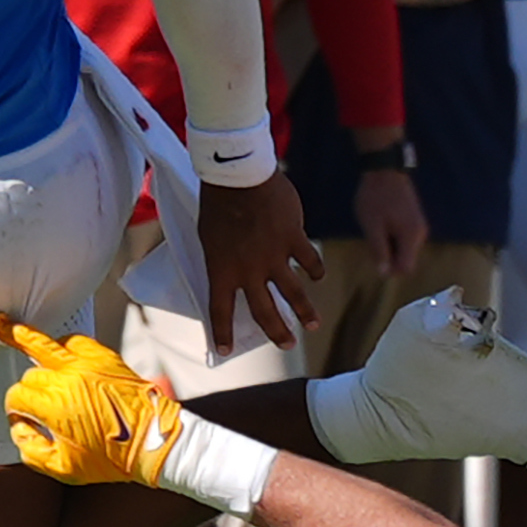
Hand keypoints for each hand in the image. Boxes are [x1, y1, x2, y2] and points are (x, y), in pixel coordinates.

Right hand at [0, 317, 185, 488]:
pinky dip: (64, 344)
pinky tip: (59, 348)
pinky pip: (77, 341)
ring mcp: (87, 364)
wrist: (154, 443)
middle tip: (33, 402)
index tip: (21, 418)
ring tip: (8, 327)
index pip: (17, 396)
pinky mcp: (106, 358)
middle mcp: (67, 379)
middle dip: (26, 389)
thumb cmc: (113, 458)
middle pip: (30, 374)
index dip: (14, 410)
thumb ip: (31, 450)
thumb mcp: (64, 468)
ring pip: (45, 343)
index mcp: (54, 406)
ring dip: (25, 337)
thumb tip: (20, 429)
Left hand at [197, 171, 322, 357]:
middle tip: (288, 345)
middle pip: (264, 311)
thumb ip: (221, 257)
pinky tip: (318, 275)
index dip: (222, 332)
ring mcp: (274, 256)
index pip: (220, 310)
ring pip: (294, 293)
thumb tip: (232, 267)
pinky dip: (315, 269)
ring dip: (305, 311)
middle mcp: (249, 270)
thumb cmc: (216, 202)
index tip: (225, 351)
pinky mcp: (294, 238)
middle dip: (277, 332)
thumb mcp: (208, 236)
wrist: (238, 176)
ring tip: (313, 325)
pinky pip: (309, 260)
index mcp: (222, 270)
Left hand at [352, 165, 428, 278]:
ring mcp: (419, 225)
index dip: (390, 269)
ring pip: (405, 248)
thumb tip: (384, 273)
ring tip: (376, 228)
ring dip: (389, 245)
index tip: (375, 257)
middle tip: (372, 238)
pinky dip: (392, 236)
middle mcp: (420, 234)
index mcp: (411, 237)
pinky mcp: (415, 218)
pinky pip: (405, 237)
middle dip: (389, 255)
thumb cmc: (376, 198)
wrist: (385, 169)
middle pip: (406, 258)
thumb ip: (379, 250)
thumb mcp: (372, 226)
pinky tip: (381, 223)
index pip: (406, 268)